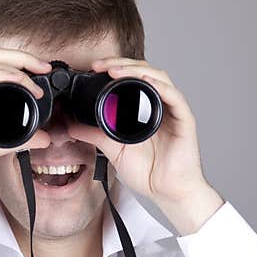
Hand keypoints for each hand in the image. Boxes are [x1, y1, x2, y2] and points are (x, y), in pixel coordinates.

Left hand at [67, 56, 224, 232]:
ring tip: (115, 70)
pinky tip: (146, 81)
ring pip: (158, 77)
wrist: (166, 192)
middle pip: (143, 70)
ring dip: (136, 70)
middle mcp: (159, 104)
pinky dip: (160, 86)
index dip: (113, 67)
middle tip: (99, 65)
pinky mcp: (184, 119)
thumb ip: (94, 136)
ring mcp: (172, 110)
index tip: (93, 67)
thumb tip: (71, 126)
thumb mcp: (113, 150)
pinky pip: (174, 97)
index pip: (130, 77)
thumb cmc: (147, 171)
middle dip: (120, 63)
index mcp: (144, 108)